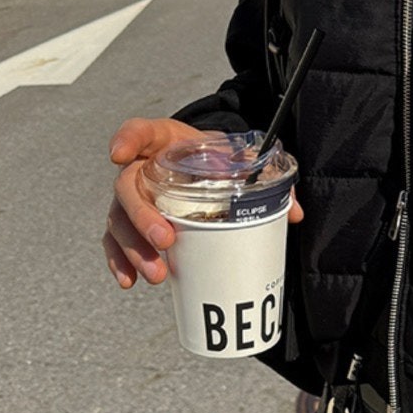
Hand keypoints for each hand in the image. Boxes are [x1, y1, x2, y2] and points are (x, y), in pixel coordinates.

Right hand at [102, 116, 304, 288]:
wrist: (210, 166)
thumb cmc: (220, 159)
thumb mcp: (242, 159)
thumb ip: (268, 178)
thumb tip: (295, 213)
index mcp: (165, 141)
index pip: (138, 131)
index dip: (127, 139)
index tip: (119, 153)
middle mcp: (141, 167)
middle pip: (126, 187)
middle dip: (141, 216)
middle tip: (165, 239)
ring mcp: (133, 196)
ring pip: (119, 220)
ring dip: (134, 249)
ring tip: (157, 272)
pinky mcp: (133, 221)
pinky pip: (116, 241)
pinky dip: (120, 262)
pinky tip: (129, 281)